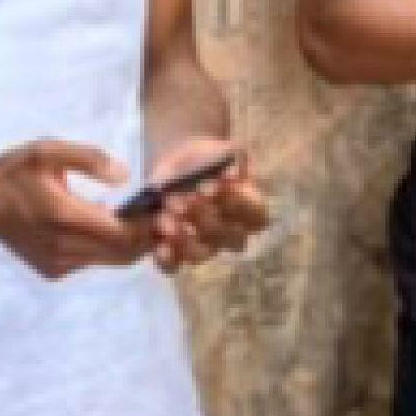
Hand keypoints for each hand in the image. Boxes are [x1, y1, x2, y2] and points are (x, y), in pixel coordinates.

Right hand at [0, 140, 146, 279]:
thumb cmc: (12, 172)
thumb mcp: (47, 151)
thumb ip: (89, 159)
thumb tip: (126, 176)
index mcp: (64, 217)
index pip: (124, 234)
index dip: (150, 225)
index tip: (165, 207)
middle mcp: (63, 248)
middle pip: (125, 253)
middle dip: (148, 236)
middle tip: (160, 213)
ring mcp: (58, 264)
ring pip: (112, 261)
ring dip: (130, 243)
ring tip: (139, 217)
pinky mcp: (53, 271)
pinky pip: (93, 262)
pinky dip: (107, 248)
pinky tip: (106, 225)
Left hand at [129, 137, 269, 272]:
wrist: (178, 165)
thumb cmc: (207, 158)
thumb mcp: (221, 150)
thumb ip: (232, 157)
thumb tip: (234, 172)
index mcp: (251, 210)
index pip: (256, 216)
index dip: (239, 202)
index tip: (218, 182)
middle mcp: (232, 234)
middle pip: (227, 236)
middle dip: (205, 216)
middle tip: (188, 198)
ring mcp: (206, 247)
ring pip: (201, 254)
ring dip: (184, 238)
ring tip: (168, 218)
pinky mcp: (176, 252)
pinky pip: (173, 266)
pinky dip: (166, 258)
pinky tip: (159, 244)